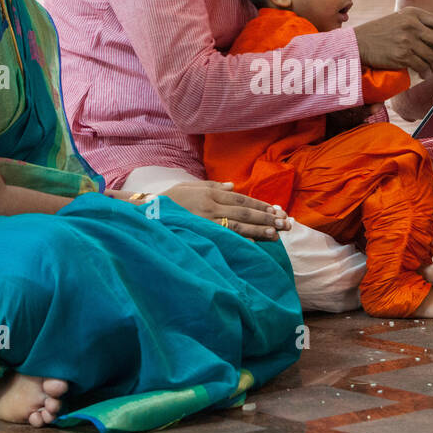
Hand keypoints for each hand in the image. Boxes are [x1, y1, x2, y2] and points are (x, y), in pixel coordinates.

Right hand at [160, 180, 289, 240]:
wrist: (147, 212)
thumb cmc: (169, 200)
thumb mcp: (190, 186)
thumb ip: (212, 186)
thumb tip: (232, 186)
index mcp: (211, 194)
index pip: (242, 199)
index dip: (260, 205)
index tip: (277, 210)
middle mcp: (211, 206)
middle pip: (244, 212)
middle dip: (266, 218)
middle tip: (285, 223)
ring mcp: (206, 221)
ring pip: (238, 226)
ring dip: (258, 231)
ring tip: (276, 235)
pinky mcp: (200, 233)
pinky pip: (223, 237)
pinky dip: (239, 241)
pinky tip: (253, 246)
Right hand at [354, 7, 432, 77]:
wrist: (357, 43)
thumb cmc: (379, 33)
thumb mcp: (398, 19)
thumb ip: (418, 24)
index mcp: (413, 13)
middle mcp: (412, 25)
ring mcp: (407, 40)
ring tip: (432, 69)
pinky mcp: (401, 55)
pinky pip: (422, 66)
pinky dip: (427, 72)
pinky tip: (424, 74)